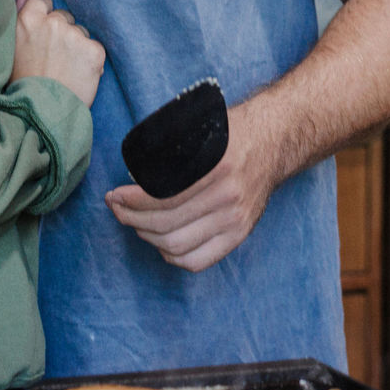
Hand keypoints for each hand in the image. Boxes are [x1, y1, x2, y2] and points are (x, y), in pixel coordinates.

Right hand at [10, 0, 105, 107]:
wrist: (40, 112)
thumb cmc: (22, 82)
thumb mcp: (11, 47)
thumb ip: (18, 14)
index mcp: (29, 19)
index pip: (44, 1)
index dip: (45, 18)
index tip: (44, 36)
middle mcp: (53, 22)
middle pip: (64, 17)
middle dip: (62, 33)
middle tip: (53, 58)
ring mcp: (75, 36)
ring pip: (81, 33)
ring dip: (77, 47)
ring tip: (65, 70)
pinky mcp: (94, 51)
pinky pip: (95, 48)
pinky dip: (90, 61)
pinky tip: (78, 75)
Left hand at [106, 101, 285, 271]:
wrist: (274, 142)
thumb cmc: (232, 132)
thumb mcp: (201, 128)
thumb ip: (172, 146)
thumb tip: (132, 171)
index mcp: (217, 167)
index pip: (162, 197)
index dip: (131, 201)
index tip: (115, 195)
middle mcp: (228, 197)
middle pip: (165, 225)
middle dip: (131, 218)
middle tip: (117, 208)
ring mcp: (235, 220)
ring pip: (176, 246)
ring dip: (147, 237)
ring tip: (135, 223)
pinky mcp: (240, 234)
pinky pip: (198, 261)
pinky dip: (173, 257)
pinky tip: (160, 243)